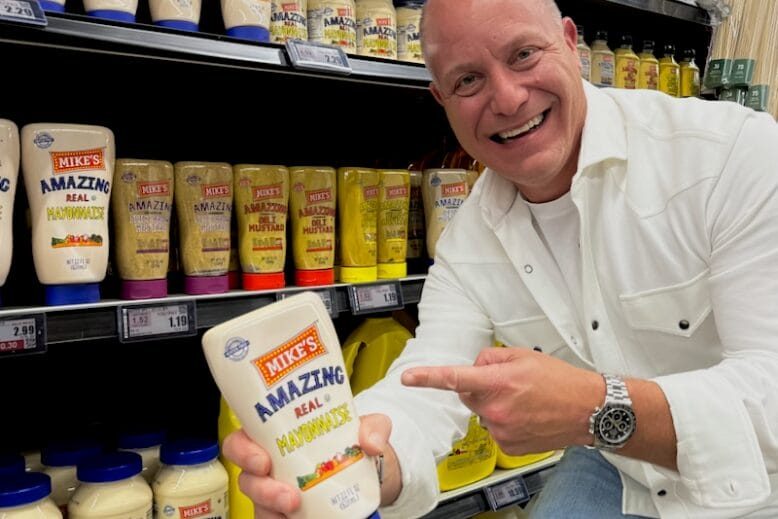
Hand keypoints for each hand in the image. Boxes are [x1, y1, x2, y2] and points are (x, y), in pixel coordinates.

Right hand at [222, 413, 394, 517]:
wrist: (369, 473)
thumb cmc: (355, 441)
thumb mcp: (369, 427)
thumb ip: (374, 427)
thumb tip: (370, 443)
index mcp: (278, 435)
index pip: (243, 439)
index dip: (242, 449)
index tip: (261, 458)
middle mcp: (271, 464)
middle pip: (246, 476)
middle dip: (258, 485)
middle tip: (283, 489)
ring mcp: (276, 492)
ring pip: (258, 503)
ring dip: (271, 505)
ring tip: (295, 506)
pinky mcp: (284, 514)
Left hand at [401, 347, 603, 454]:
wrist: (588, 410)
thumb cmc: (560, 381)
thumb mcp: (523, 356)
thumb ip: (491, 357)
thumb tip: (475, 365)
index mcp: (498, 382)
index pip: (455, 378)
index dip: (428, 378)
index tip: (408, 378)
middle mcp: (496, 408)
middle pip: (468, 394)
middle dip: (481, 386)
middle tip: (509, 383)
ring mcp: (501, 430)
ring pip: (482, 412)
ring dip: (494, 405)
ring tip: (524, 401)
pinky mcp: (507, 445)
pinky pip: (494, 428)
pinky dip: (504, 421)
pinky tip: (525, 416)